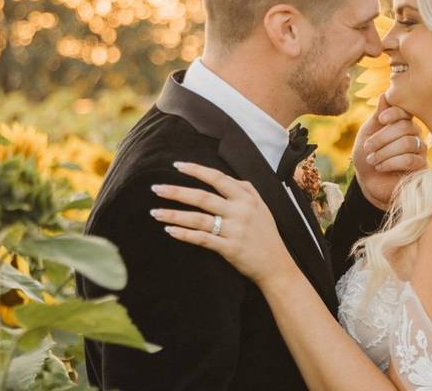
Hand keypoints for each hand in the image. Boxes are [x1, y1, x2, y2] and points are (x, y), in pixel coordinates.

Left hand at [150, 162, 295, 287]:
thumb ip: (245, 190)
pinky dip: (184, 234)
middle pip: (203, 197)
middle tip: (156, 189)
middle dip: (176, 192)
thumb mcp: (261, 206)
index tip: (177, 166)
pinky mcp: (229, 249)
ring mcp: (235, 230)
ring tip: (155, 213)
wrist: (276, 265)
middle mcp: (240, 211)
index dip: (196, 170)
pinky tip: (170, 231)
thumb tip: (226, 178)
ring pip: (198, 219)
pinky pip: (202, 239)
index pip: (217, 178)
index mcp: (247, 198)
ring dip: (174, 215)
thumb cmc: (266, 234)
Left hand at [352, 94, 427, 209]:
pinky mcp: (421, 168)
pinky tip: (381, 167)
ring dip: (385, 152)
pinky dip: (391, 163)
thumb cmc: (367, 155)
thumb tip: (385, 94)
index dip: (394, 112)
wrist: (369, 182)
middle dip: (382, 137)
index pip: (406, 111)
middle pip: (405, 127)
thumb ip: (377, 116)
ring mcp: (420, 151)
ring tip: (373, 160)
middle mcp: (414, 134)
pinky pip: (410, 160)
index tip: (381, 120)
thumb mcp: (368, 133)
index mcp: (402, 123)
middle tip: (367, 147)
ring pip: (408, 143)